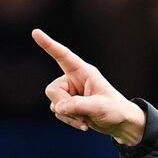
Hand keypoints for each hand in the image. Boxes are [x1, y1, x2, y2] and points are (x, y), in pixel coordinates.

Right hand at [32, 28, 145, 145]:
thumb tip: (58, 108)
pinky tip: (84, 125)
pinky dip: (70, 121)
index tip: (36, 32)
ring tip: (87, 118)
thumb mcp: (100, 107)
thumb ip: (78, 106)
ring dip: (69, 115)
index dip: (49, 45)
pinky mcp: (69, 105)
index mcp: (84, 72)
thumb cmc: (115, 110)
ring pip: (54, 103)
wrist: (121, 123)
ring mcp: (70, 93)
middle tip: (82, 114)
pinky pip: (58, 112)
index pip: (64, 56)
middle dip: (64, 104)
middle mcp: (74, 80)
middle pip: (53, 90)